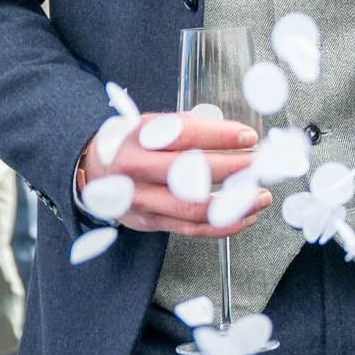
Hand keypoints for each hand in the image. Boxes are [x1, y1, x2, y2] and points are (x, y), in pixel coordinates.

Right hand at [77, 110, 268, 237]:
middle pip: (191, 173)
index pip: (184, 135)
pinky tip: (246, 216)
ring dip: (234, 204)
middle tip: (261, 165)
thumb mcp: (151, 124)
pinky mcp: (150, 222)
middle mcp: (138, 171)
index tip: (249, 137)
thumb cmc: (134, 144)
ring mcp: (143, 200)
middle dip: (233, 169)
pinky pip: (192, 230)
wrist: (93, 171)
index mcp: (139, 138)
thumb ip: (189, 126)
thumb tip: (234, 134)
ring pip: (194, 208)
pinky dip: (223, 226)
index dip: (220, 136)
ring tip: (261, 195)